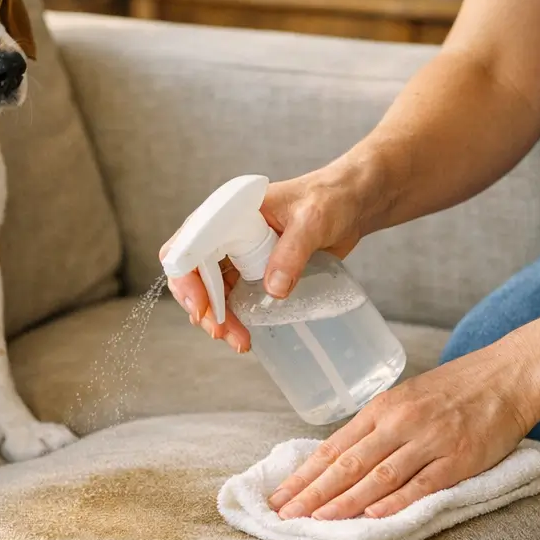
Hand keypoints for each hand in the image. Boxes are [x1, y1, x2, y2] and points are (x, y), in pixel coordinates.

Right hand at [160, 165, 364, 351]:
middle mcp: (227, 233)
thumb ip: (292, 252)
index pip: (189, 245)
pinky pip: (233, 296)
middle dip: (203, 306)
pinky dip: (235, 317)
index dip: (187, 278)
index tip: (202, 307)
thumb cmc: (331, 198)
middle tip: (221, 333)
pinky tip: (246, 332)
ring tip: (239, 341)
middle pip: (194, 273)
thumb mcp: (312, 221)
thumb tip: (273, 290)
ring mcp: (239, 253)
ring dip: (219, 318)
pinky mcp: (254, 270)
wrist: (352, 204)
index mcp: (229, 213)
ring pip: (212, 290)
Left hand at [267, 337, 539, 518]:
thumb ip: (376, 428)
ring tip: (317, 521)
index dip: (304, 474)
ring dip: (344, 502)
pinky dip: (395, 502)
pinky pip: (421, 484)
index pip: (333, 447)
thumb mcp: (405, 399)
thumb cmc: (454, 390)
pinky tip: (372, 516)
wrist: (507, 376)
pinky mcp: (458, 458)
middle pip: (347, 464)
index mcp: (382, 408)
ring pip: (378, 477)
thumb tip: (339, 461)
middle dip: (312, 493)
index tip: (279, 496)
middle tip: (284, 515)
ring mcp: (428, 441)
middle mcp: (399, 422)